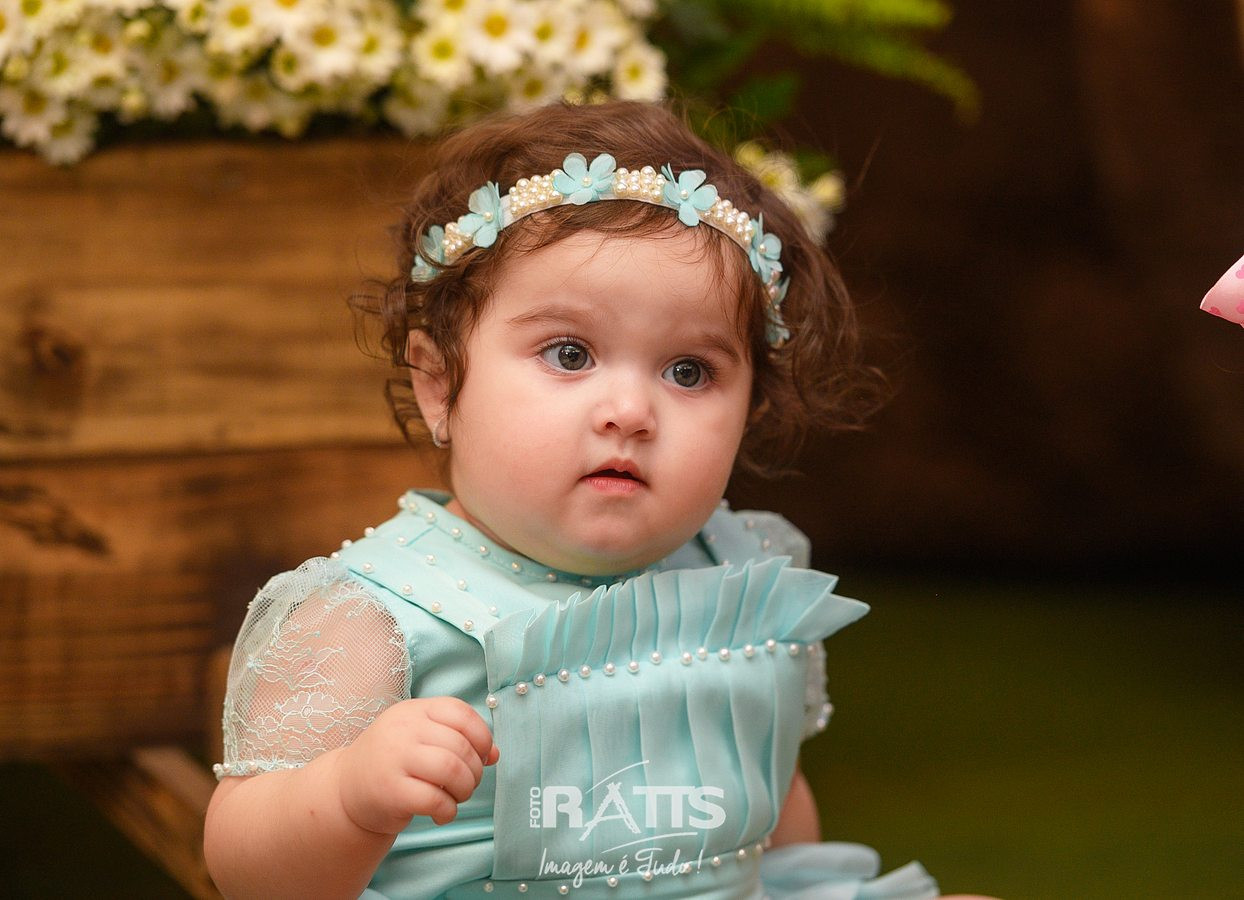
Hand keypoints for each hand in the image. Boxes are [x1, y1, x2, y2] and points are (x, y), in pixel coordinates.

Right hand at [335, 697, 499, 834]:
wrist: (346, 789)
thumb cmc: (394, 762)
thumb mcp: (422, 739)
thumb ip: (457, 739)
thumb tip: (495, 754)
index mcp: (414, 710)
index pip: (460, 713)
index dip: (482, 736)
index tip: (483, 756)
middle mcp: (403, 729)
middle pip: (460, 746)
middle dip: (475, 771)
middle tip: (467, 784)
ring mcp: (395, 758)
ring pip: (451, 770)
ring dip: (465, 789)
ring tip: (456, 797)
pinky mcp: (390, 791)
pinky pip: (435, 799)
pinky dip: (448, 810)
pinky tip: (442, 813)